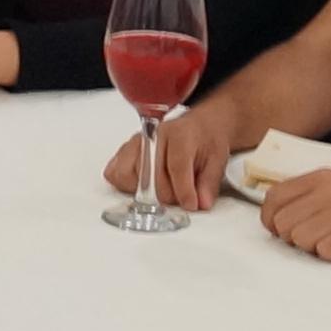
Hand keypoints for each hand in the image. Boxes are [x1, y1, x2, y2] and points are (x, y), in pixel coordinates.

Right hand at [109, 89, 251, 204]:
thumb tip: (202, 202)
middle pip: (150, 177)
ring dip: (145, 190)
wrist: (197, 126)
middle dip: (168, 195)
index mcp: (179, 134)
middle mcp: (154, 136)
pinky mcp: (125, 150)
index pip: (176, 166)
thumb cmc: (205, 139)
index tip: (191, 204)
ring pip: (128, 176)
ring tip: (163, 188)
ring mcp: (136, 142)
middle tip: (181, 197)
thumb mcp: (217, 159)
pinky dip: (126, 184)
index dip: (183, 191)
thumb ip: (208, 182)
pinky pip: (114, 172)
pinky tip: (143, 184)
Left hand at [256, 166, 330, 263]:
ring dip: (312, 247)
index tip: (280, 229)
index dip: (270, 219)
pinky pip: (324, 252)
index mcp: (322, 178)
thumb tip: (273, 215)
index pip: (273, 199)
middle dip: (293, 237)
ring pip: (300, 240)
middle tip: (314, 237)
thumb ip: (308, 195)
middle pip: (283, 224)